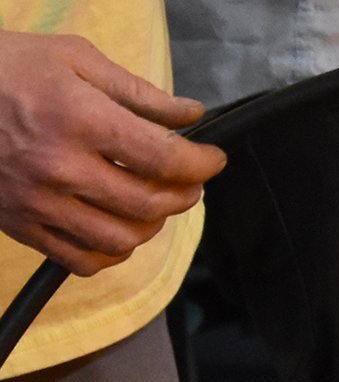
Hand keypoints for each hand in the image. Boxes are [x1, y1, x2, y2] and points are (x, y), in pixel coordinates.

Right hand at [0, 31, 224, 274]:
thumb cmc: (4, 67)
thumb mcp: (73, 60)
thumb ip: (138, 92)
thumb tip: (191, 116)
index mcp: (78, 118)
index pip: (164, 159)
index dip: (201, 164)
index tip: (212, 158)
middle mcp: (60, 166)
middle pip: (149, 204)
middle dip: (182, 195)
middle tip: (188, 182)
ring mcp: (37, 201)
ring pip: (121, 239)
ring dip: (151, 226)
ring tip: (153, 204)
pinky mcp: (19, 224)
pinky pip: (81, 259)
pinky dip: (111, 252)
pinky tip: (116, 229)